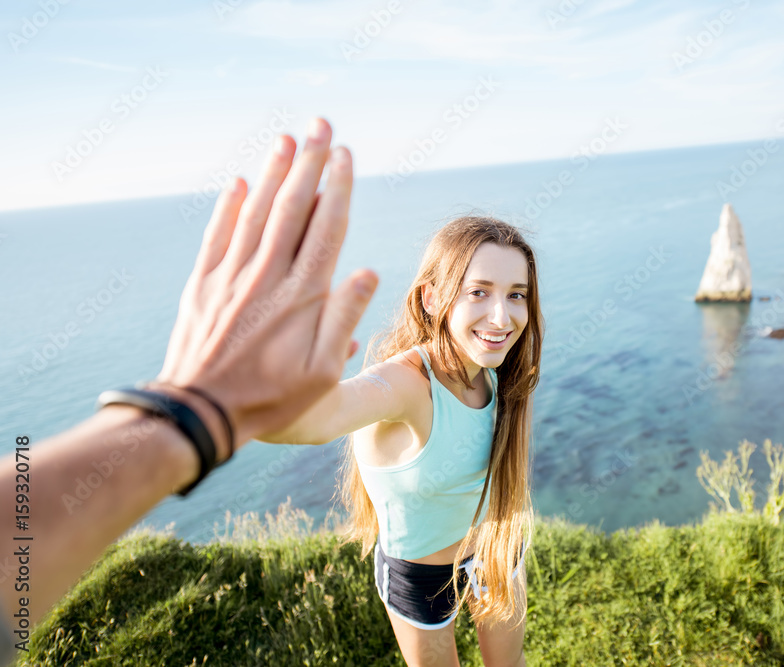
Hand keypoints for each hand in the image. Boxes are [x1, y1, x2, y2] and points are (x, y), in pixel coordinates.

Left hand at [155, 117, 376, 456]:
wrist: (201, 411)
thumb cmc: (271, 397)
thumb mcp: (323, 372)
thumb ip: (344, 318)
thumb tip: (368, 272)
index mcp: (303, 296)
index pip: (327, 227)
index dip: (338, 186)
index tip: (345, 155)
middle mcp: (268, 276)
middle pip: (293, 206)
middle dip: (309, 162)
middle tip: (321, 126)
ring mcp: (232, 276)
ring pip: (256, 211)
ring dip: (273, 172)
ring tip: (286, 140)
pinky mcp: (204, 284)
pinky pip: (218, 234)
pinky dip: (230, 205)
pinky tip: (241, 182)